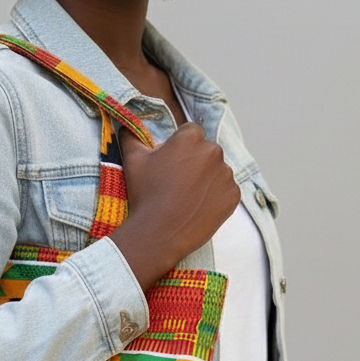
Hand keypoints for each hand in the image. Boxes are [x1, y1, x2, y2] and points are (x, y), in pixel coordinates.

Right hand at [109, 122, 240, 291]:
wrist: (159, 233)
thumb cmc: (145, 193)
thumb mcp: (133, 160)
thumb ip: (131, 136)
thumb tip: (126, 127)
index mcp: (191, 138)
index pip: (190, 132)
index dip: (180, 146)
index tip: (171, 162)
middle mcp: (213, 151)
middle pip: (206, 151)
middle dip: (195, 161)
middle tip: (177, 182)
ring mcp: (226, 174)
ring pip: (217, 170)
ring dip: (206, 178)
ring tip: (186, 197)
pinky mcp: (233, 195)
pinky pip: (226, 190)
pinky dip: (215, 196)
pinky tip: (197, 206)